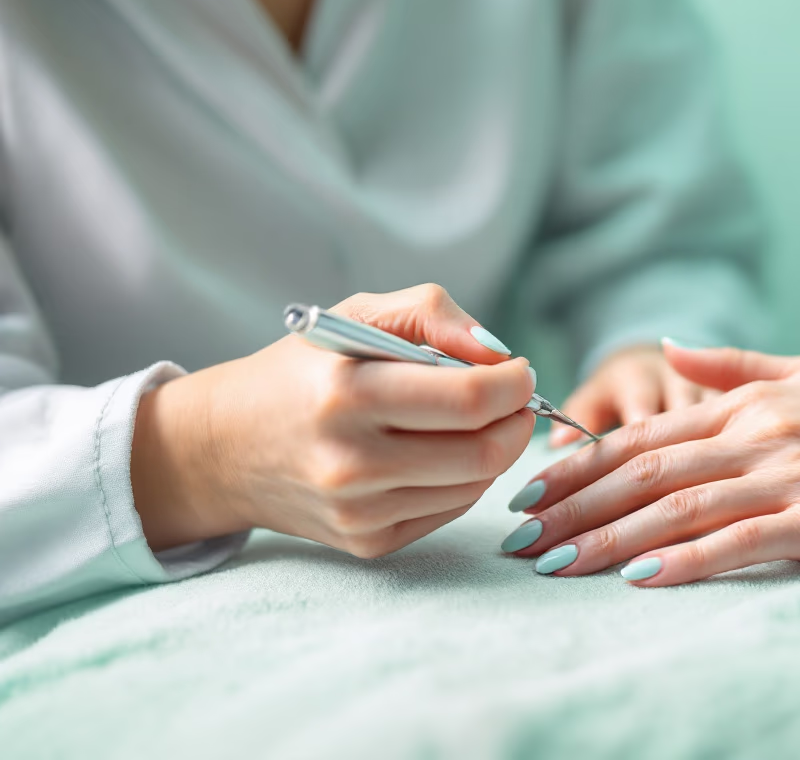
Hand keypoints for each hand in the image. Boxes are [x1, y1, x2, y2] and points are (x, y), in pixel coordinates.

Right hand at [131, 285, 536, 557]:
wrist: (224, 447)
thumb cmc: (303, 369)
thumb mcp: (356, 313)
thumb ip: (432, 313)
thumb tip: (498, 354)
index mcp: (348, 393)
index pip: (471, 399)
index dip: (515, 384)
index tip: (519, 371)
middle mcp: (351, 461)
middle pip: (484, 452)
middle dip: (518, 421)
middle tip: (515, 399)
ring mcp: (359, 511)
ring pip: (475, 485)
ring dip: (494, 450)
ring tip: (475, 421)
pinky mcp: (367, 543)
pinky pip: (450, 510)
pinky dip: (464, 479)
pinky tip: (440, 453)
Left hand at [502, 342, 799, 584]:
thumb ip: (734, 366)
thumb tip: (669, 348)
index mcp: (746, 403)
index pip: (643, 435)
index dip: (579, 464)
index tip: (531, 489)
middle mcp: (755, 433)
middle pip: (642, 473)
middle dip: (572, 506)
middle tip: (519, 537)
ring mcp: (785, 474)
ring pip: (676, 507)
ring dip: (607, 539)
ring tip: (555, 564)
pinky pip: (739, 541)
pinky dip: (686, 560)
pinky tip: (641, 580)